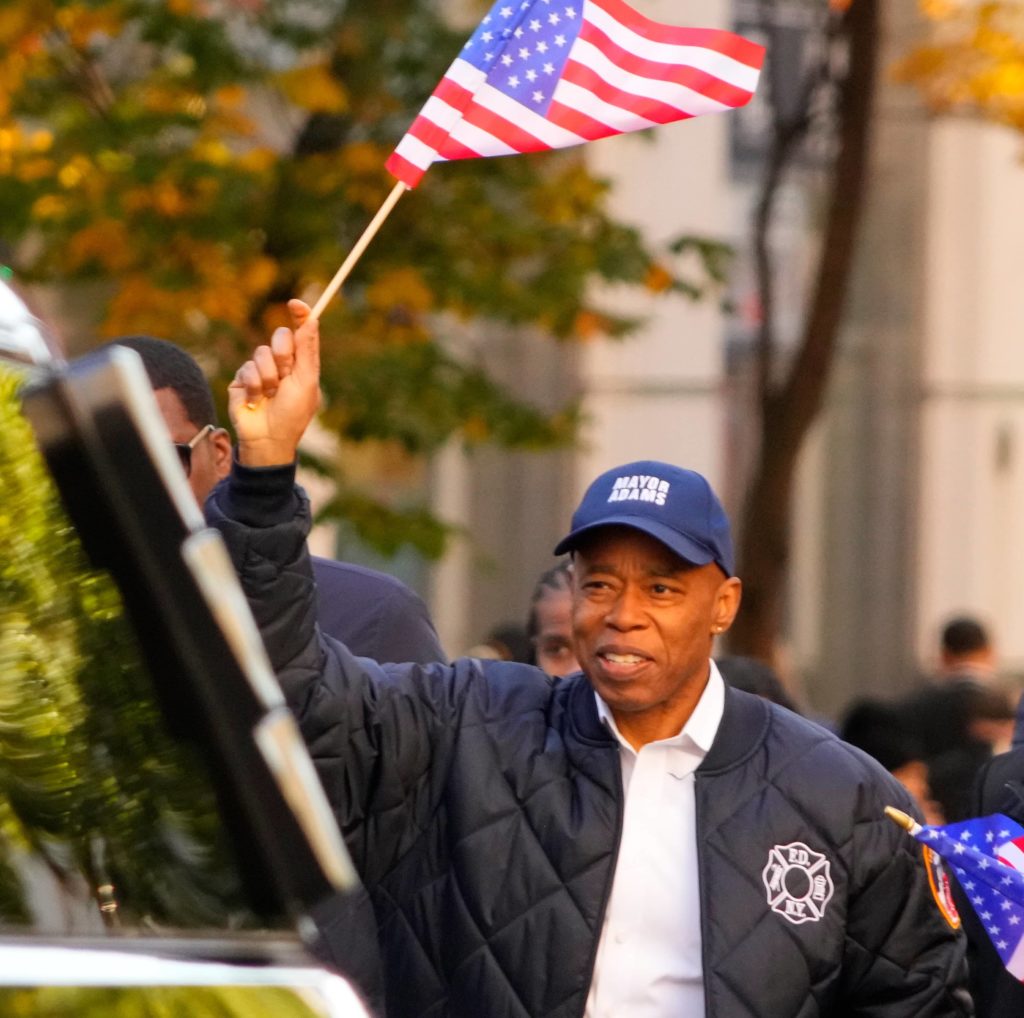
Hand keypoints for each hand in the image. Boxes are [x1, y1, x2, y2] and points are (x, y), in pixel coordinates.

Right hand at [228, 299, 321, 465]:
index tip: (296, 303)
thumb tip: (312, 319)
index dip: (300, 315)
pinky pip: (246, 368)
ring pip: (261, 352)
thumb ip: (307, 351)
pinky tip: (257, 400)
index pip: (301, 332)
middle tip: (285, 375)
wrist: (268, 438)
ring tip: (270, 395)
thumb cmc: (293, 414)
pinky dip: (254, 385)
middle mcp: (281, 363)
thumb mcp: (306, 382)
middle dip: (284, 355)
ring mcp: (260, 370)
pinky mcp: (242, 379)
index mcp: (301, 363)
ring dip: (269, 376)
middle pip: (280, 336)